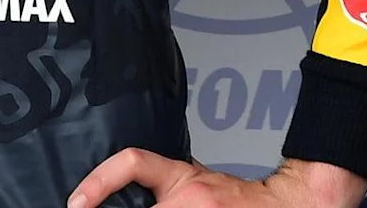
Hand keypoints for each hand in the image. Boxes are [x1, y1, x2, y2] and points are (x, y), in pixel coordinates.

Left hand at [67, 150, 366, 207]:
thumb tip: (131, 194)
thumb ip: (167, 187)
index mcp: (183, 180)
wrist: (290, 204)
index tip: (77, 201)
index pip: (134, 163)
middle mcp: (186, 199)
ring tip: (150, 207)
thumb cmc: (244, 201)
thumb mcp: (201, 183)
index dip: (99, 181)